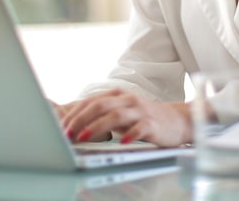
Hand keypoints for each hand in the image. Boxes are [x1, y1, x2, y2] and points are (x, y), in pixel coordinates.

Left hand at [61, 89, 192, 146]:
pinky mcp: (152, 123)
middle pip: (100, 105)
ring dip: (97, 127)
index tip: (61, 129)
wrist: (176, 120)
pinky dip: (129, 134)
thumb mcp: (121, 114)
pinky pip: (140, 128)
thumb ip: (103, 117)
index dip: (74, 115)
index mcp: (117, 96)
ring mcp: (140, 110)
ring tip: (84, 138)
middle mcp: (127, 99)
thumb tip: (76, 129)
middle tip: (68, 134)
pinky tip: (121, 142)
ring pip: (116, 115)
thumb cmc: (143, 118)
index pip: (90, 102)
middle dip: (81, 120)